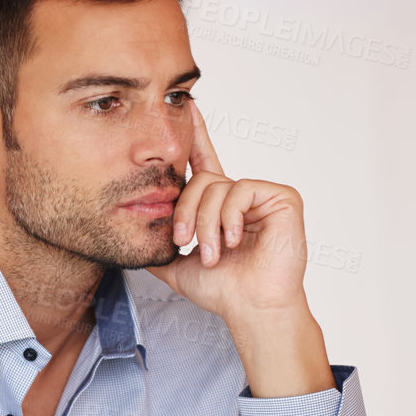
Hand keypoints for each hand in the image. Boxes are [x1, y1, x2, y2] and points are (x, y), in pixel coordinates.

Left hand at [145, 100, 310, 322]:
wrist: (250, 308)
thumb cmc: (224, 292)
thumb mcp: (177, 268)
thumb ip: (158, 249)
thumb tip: (133, 241)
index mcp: (220, 206)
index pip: (203, 163)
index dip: (196, 136)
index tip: (188, 107)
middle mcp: (241, 196)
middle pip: (200, 180)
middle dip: (187, 212)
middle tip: (186, 242)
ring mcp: (262, 195)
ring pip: (217, 187)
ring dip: (207, 224)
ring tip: (213, 252)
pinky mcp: (282, 197)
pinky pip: (241, 189)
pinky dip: (231, 217)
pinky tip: (236, 239)